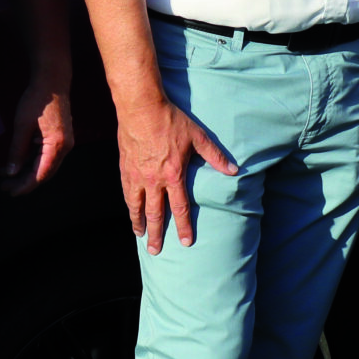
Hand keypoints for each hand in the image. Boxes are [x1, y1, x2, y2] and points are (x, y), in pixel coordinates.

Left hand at [2, 75, 72, 194]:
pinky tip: (17, 163)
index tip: (10, 192)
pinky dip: (31, 161)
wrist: (52, 80)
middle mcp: (64, 148)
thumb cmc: (37, 100)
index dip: (25, 185)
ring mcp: (64, 143)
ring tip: (6, 177)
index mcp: (57, 145)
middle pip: (44, 173)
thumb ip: (17, 151)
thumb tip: (11, 172)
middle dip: (24, 181)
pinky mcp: (59, 138)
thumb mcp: (22, 126)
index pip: (40, 174)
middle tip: (4, 187)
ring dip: (27, 172)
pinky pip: (46, 156)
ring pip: (45, 165)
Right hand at [115, 95, 235, 253]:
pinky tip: (130, 210)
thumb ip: (215, 155)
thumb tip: (234, 170)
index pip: (180, 208)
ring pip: (136, 206)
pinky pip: (126, 192)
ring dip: (138, 223)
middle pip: (155, 214)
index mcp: (173, 175)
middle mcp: (154, 180)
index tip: (186, 242)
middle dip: (156, 235)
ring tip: (140, 235)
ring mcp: (137, 175)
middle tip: (156, 251)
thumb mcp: (197, 136)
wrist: (141, 107)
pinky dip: (128, 204)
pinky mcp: (125, 168)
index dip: (184, 227)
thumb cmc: (170, 120)